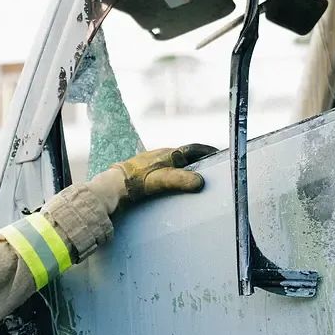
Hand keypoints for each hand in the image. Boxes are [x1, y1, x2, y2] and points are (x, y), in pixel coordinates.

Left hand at [87, 144, 216, 216]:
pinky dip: (176, 175)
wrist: (113, 185)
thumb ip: (180, 180)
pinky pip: (167, 171)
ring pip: (176, 163)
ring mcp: (154, 163)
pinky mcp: (147, 172)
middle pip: (186, 155)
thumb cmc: (137, 180)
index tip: (220, 155)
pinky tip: (175, 185)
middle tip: (212, 168)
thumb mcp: (161, 180)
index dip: (207, 151)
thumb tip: (200, 181)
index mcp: (169, 153)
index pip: (193, 149)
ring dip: (187, 168)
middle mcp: (162, 155)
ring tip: (197, 178)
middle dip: (200, 160)